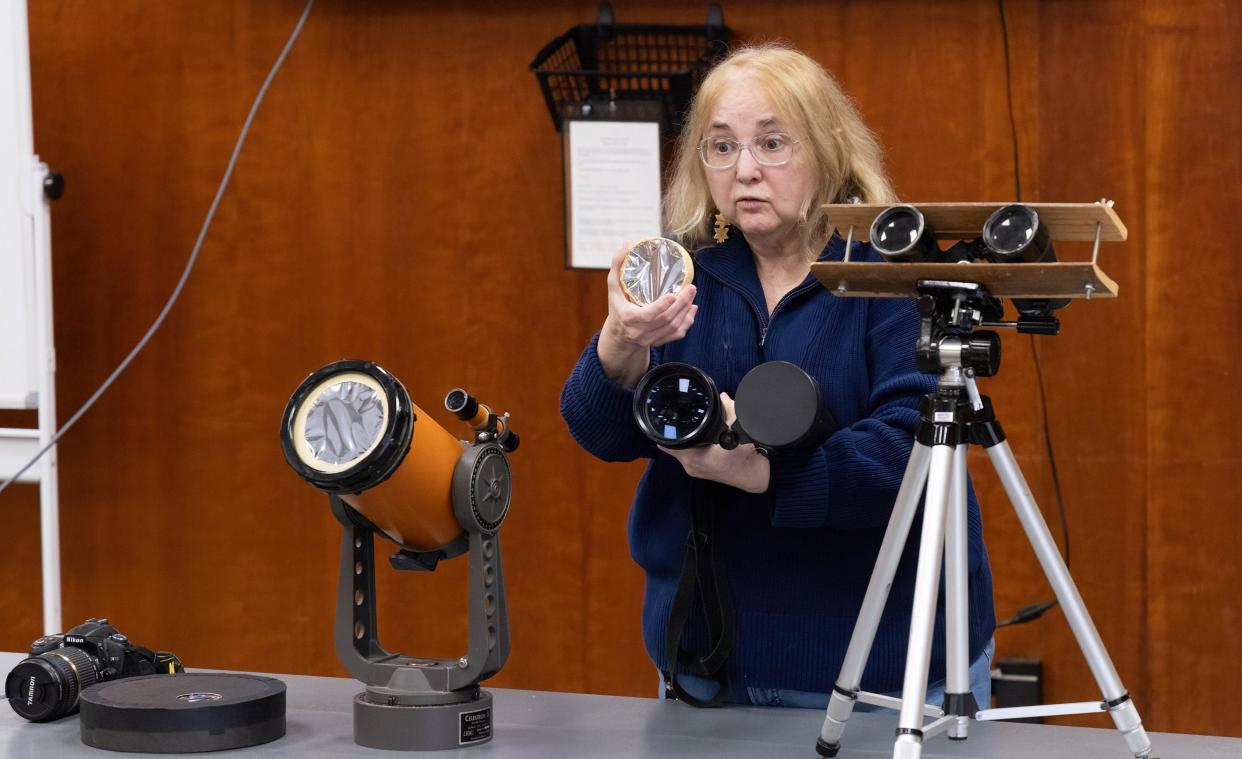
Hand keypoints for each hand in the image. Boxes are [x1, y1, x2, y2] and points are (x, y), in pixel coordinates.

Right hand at [597, 242, 697, 385]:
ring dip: (686, 311)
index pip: (647, 316)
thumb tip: (627, 243)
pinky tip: (692, 309)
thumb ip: (618, 265)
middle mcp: (640, 332)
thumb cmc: (617, 306)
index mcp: (628, 318)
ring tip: (692, 294)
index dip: (661, 307)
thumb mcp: (613, 287)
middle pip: (666, 320)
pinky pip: (676, 335)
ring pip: (673, 328)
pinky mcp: (659, 342)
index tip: (672, 295)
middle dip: (681, 304)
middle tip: (691, 287)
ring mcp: (650, 339)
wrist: (619, 335)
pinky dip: (687, 322)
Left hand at [660, 393, 769, 492]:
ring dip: (682, 442)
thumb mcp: (737, 426)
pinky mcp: (700, 472)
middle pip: (671, 447)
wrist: (755, 474)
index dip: (665, 430)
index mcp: (694, 456)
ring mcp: (695, 471)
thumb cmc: (745, 455)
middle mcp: (691, 466)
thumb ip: (728, 408)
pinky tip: (699, 441)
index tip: (665, 420)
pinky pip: (688, 458)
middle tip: (679, 421)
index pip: (666, 443)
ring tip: (690, 430)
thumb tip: (722, 396)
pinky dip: (690, 449)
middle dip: (675, 433)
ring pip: (679, 453)